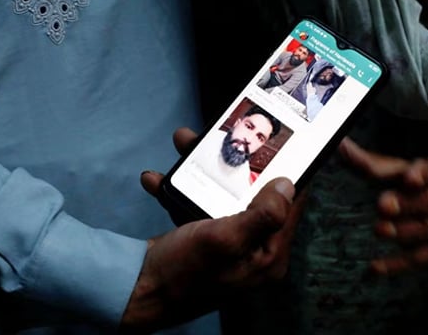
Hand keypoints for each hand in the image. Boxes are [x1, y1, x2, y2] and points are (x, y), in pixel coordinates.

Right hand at [121, 128, 304, 333]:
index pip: (291, 206)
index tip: (279, 140)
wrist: (136, 292)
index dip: (288, 171)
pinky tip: (159, 178)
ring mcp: (229, 244)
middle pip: (255, 194)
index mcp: (268, 254)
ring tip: (185, 144)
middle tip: (221, 135)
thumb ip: (263, 214)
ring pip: (225, 195)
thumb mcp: (226, 240)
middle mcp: (253, 249)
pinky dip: (182, 191)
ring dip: (204, 170)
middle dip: (236, 162)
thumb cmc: (182, 270)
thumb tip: (288, 185)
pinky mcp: (205, 240)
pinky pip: (199, 207)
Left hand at [338, 137, 427, 274]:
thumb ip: (372, 163)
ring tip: (379, 231)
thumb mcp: (401, 169)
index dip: (420, 174)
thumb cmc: (420, 184)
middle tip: (383, 206)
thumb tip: (341, 146)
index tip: (409, 178)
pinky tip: (374, 267)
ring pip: (427, 231)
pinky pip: (419, 258)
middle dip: (407, 205)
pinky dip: (397, 264)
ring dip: (403, 233)